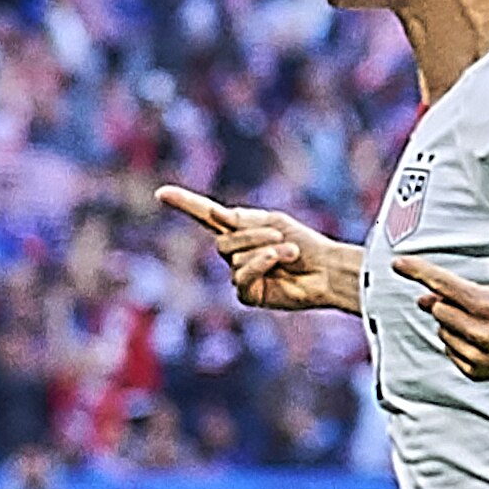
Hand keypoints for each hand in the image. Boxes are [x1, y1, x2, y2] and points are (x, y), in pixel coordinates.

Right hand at [159, 184, 358, 311]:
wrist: (327, 269)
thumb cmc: (306, 243)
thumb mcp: (272, 221)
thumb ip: (242, 221)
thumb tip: (218, 217)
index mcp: (239, 230)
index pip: (205, 216)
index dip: (185, 204)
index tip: (161, 193)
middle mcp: (235, 254)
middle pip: (223, 242)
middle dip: (253, 236)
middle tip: (280, 237)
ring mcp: (240, 275)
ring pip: (235, 259)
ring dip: (266, 250)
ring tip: (290, 252)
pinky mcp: (249, 295)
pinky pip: (242, 277)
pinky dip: (261, 264)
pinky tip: (281, 261)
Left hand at [391, 258, 488, 385]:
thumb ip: (465, 295)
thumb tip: (426, 298)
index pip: (444, 285)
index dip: (418, 272)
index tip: (399, 264)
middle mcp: (480, 333)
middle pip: (439, 310)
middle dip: (446, 303)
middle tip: (466, 303)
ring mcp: (478, 356)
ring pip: (443, 332)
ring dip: (454, 324)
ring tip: (482, 324)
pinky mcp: (477, 372)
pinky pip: (451, 352)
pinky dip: (459, 343)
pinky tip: (481, 341)